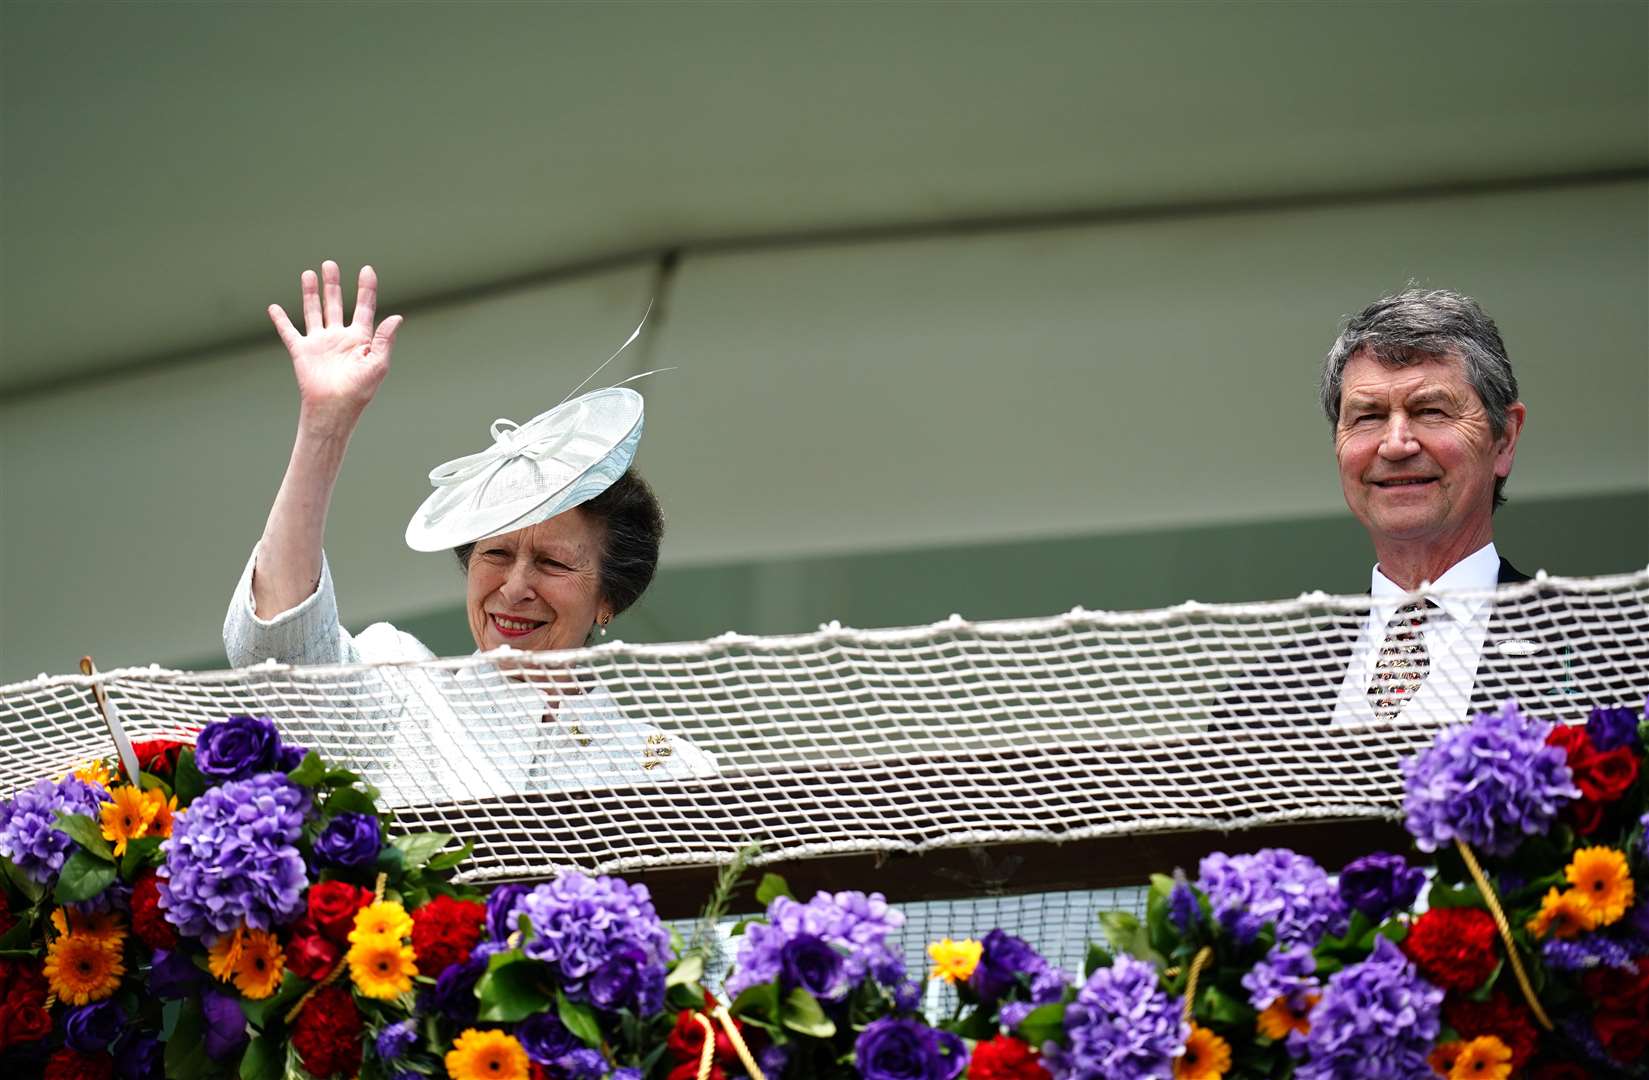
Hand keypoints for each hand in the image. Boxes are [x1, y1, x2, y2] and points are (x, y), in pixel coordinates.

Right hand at [268, 261, 401, 422]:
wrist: (334, 408)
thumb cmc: (360, 390)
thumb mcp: (378, 363)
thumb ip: (385, 338)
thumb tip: (397, 317)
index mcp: (360, 339)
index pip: (364, 307)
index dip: (366, 288)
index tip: (367, 269)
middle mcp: (339, 337)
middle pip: (336, 303)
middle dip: (333, 284)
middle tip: (330, 264)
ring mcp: (320, 343)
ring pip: (314, 311)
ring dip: (311, 293)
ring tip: (309, 273)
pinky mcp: (301, 351)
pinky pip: (288, 331)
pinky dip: (280, 320)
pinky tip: (273, 307)